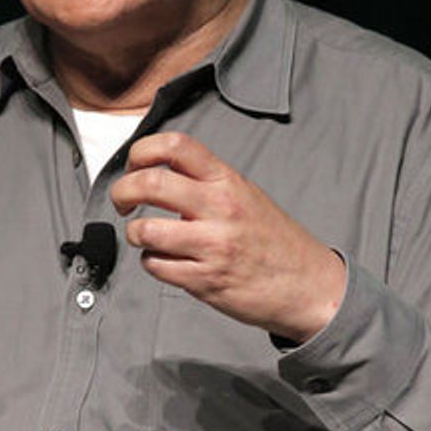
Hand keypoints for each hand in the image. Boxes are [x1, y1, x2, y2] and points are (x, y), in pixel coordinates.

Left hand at [110, 131, 346, 341]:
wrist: (309, 284)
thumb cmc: (275, 241)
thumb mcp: (247, 195)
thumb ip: (206, 183)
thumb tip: (159, 176)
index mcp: (227, 181)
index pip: (175, 146)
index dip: (142, 151)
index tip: (134, 166)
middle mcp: (220, 208)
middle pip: (149, 184)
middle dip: (122, 192)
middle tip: (122, 202)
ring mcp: (212, 245)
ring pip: (146, 230)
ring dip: (136, 233)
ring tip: (146, 236)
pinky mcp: (205, 280)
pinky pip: (156, 266)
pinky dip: (153, 263)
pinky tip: (167, 261)